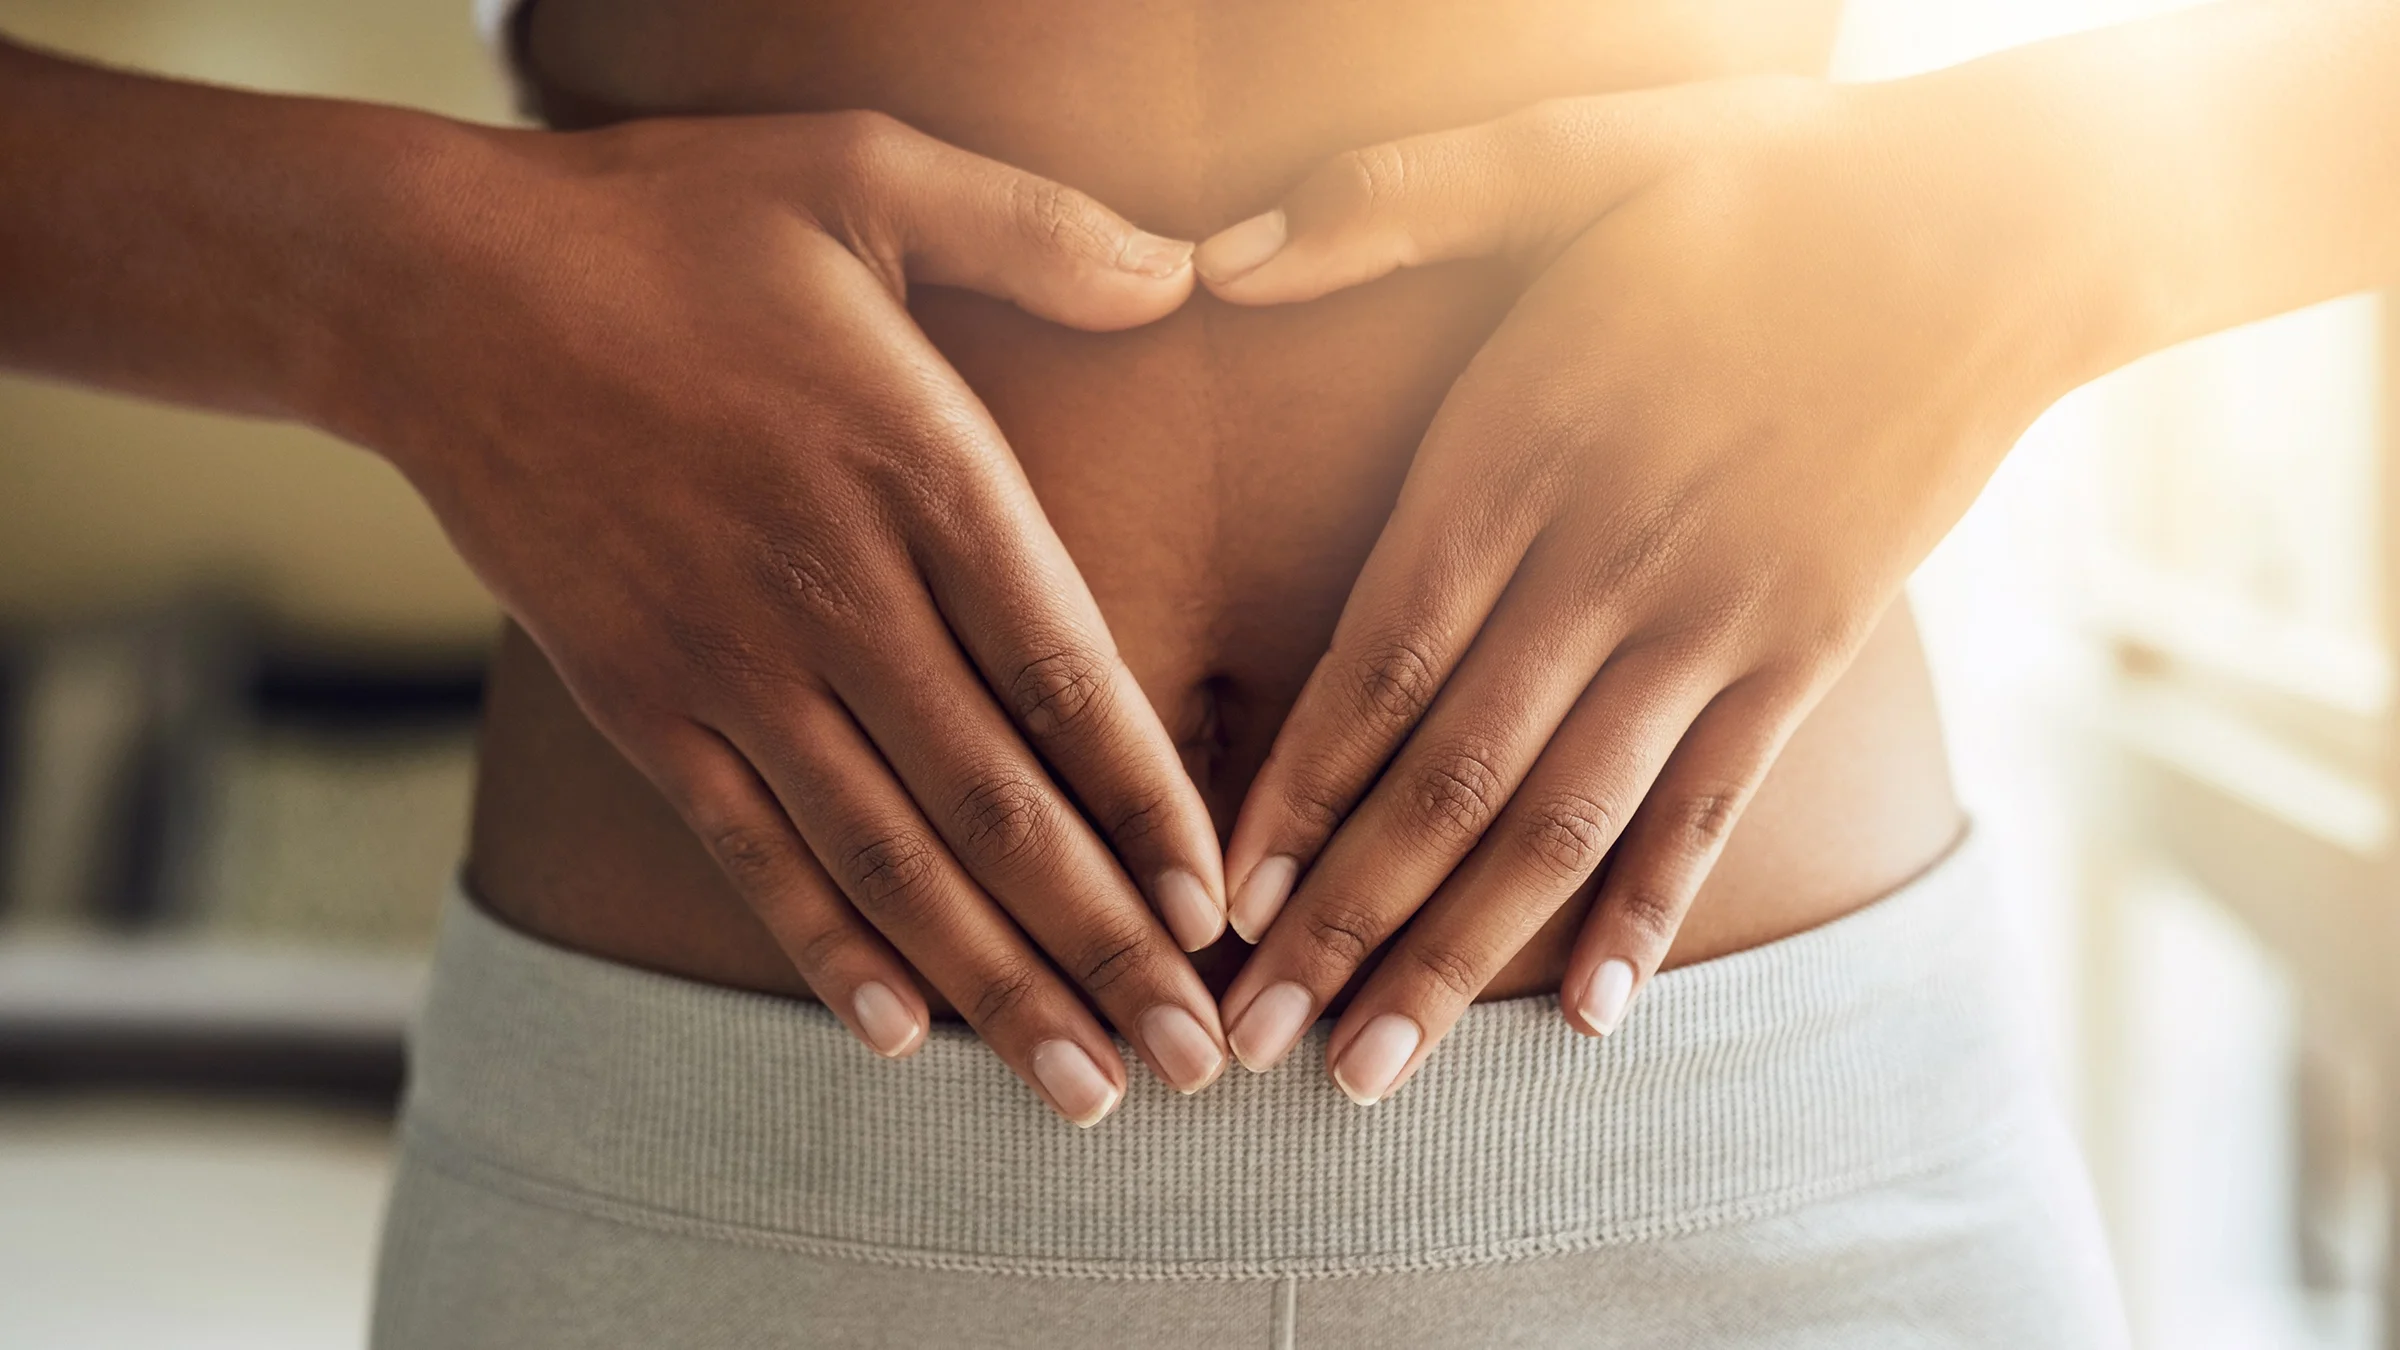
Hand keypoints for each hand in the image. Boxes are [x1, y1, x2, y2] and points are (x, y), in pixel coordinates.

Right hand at [340, 110, 1233, 1122]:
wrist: (431, 286)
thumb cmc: (665, 223)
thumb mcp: (861, 173)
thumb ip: (1037, 226)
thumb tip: (1183, 267)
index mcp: (918, 468)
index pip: (1067, 676)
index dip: (1151, 807)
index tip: (1219, 910)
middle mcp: (834, 590)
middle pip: (997, 806)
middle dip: (1106, 947)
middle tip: (1194, 1062)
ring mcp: (729, 663)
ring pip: (887, 859)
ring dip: (994, 986)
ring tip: (1083, 1090)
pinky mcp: (642, 701)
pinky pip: (750, 852)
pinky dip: (827, 948)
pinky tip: (897, 1034)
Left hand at [1193, 77, 2089, 1099]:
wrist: (2007, 229)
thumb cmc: (1763, 190)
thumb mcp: (1574, 151)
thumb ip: (1393, 201)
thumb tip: (1224, 257)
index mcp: (1520, 447)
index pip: (1375, 657)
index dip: (1289, 791)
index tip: (1215, 902)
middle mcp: (1607, 558)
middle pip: (1447, 775)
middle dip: (1337, 919)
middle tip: (1250, 1041)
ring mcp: (1716, 619)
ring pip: (1563, 821)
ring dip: (1459, 955)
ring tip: (1375, 1075)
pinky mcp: (1809, 650)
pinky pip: (1713, 808)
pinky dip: (1647, 912)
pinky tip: (1588, 1019)